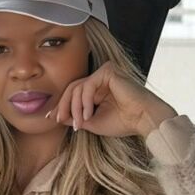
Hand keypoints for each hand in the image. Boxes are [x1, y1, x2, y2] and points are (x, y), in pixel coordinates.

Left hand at [46, 60, 177, 138]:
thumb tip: (58, 117)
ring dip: (75, 108)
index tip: (51, 118)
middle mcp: (100, 79)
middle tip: (60, 120)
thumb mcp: (93, 122)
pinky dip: (85, 102)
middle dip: (63, 106)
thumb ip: (76, 117)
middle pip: (71, 88)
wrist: (144, 119)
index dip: (61, 106)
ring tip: (80, 124)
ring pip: (77, 88)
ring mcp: (104, 73)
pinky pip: (87, 85)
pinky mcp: (108, 71)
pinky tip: (89, 115)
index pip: (73, 93)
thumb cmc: (123, 122)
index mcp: (96, 90)